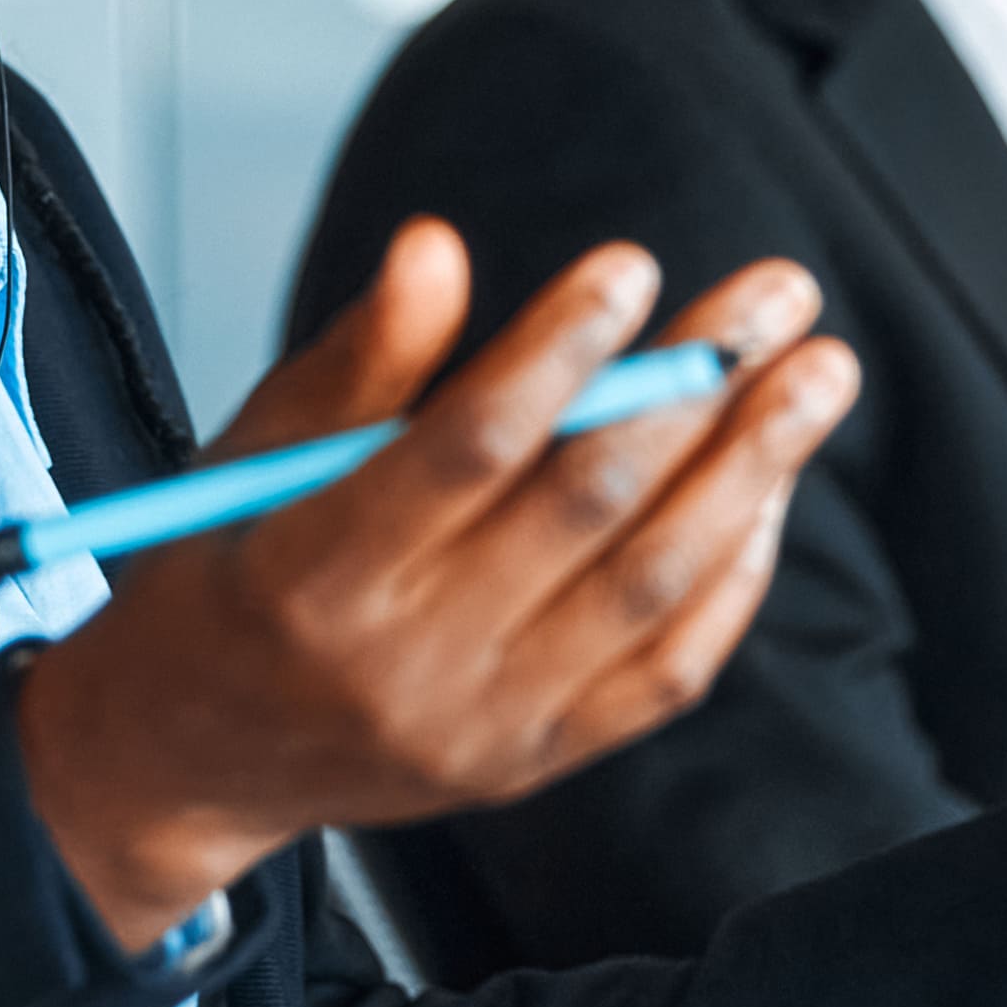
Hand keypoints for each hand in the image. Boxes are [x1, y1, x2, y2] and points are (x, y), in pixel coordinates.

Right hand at [13, 222, 857, 947]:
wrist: (190, 758)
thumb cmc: (228, 571)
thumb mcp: (258, 451)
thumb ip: (362, 357)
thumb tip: (435, 244)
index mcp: (317, 571)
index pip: (464, 448)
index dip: (556, 353)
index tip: (633, 267)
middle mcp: (407, 662)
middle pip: (583, 510)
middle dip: (697, 388)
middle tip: (778, 296)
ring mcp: (483, 725)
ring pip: (647, 587)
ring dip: (748, 472)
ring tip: (815, 376)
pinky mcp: (534, 762)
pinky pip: (663, 672)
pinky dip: (728, 576)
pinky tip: (765, 486)